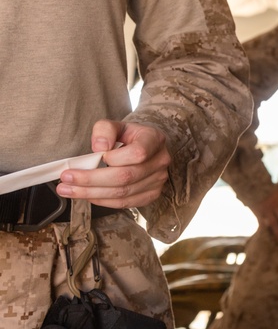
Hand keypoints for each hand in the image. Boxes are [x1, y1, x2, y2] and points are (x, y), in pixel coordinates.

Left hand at [56, 120, 170, 207]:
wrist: (146, 147)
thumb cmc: (128, 136)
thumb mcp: (116, 125)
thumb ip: (105, 130)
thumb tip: (99, 148)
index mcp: (154, 140)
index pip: (137, 153)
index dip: (114, 158)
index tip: (94, 155)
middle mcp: (160, 162)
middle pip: (126, 177)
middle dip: (92, 180)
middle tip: (66, 179)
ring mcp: (158, 181)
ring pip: (123, 193)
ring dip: (92, 193)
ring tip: (68, 190)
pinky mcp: (151, 195)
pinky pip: (125, 203)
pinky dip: (103, 201)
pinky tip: (87, 196)